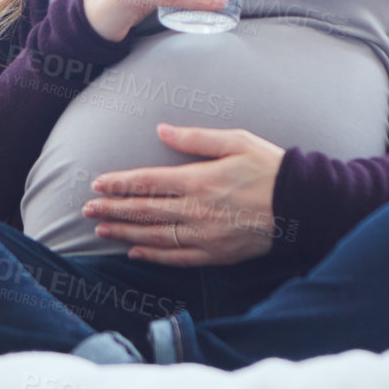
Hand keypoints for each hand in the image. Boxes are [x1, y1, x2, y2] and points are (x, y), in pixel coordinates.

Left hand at [82, 124, 285, 266]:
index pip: (148, 182)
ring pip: (155, 236)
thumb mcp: (234, 140)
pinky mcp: (216, 254)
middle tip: (87, 209)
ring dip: (125, 232)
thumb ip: (195, 138)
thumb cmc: (269, 166)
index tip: (98, 183)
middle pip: (145, 211)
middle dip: (113, 209)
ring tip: (102, 229)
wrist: (301, 203)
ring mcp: (205, 235)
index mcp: (199, 180)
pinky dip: (153, 256)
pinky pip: (177, 257)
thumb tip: (162, 130)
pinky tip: (135, 252)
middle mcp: (197, 210)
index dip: (120, 183)